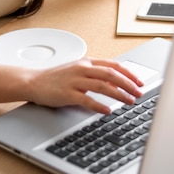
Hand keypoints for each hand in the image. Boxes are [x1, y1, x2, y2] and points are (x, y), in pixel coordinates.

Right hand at [27, 58, 143, 113]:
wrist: (34, 81)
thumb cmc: (56, 78)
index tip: (139, 82)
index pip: (113, 65)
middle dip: (128, 84)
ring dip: (119, 94)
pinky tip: (107, 111)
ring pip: (102, 85)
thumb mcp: (78, 71)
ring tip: (129, 101)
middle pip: (111, 74)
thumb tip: (117, 83)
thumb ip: (96, 75)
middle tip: (139, 93)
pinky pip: (86, 99)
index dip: (128, 73)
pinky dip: (99, 105)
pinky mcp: (67, 93)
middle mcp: (82, 68)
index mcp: (86, 62)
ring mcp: (74, 80)